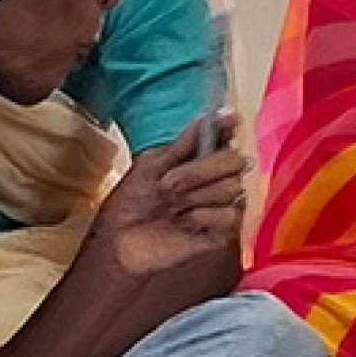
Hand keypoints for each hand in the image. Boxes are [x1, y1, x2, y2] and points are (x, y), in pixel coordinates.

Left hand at [69, 115, 249, 299]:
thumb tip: (210, 114)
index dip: (228, 128)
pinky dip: (203, 217)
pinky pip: (230, 214)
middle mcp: (217, 180)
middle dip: (199, 171)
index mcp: (200, 161)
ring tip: (173, 207)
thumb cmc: (131, 204)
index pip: (226, 138)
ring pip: (232, 188)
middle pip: (235, 161)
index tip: (229, 119)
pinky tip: (184, 223)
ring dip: (196, 197)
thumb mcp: (152, 165)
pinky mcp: (224, 231)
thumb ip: (184, 142)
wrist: (120, 242)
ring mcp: (223, 205)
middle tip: (170, 185)